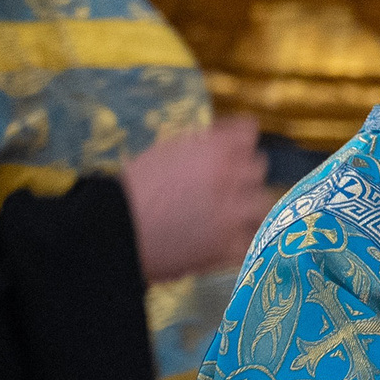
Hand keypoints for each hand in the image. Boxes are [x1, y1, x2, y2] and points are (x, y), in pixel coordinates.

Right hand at [118, 118, 274, 283]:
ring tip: (233, 212)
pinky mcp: (229, 247)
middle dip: (244, 172)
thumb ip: (202, 145)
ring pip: (264, 204)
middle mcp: (233, 178)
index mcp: (217, 150)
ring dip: (250, 205)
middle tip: (227, 182)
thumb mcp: (166, 151)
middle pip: (258, 167)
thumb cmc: (133, 189)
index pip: (249, 133)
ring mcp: (235, 214)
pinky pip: (254, 240)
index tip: (232, 146)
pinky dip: (246, 239)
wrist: (115, 230)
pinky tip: (233, 239)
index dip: (239, 138)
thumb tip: (223, 139)